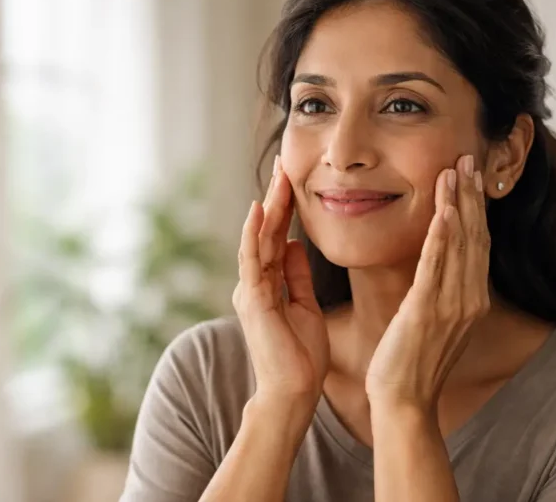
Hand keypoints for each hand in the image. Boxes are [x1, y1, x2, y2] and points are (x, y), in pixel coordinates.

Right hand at [233, 156, 328, 411]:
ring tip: (277, 176)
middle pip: (264, 230)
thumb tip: (294, 244)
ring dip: (267, 206)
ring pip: (258, 238)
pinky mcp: (253, 299)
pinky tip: (259, 210)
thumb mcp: (305, 306)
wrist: (293, 392)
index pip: (275, 236)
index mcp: (267, 284)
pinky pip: (252, 259)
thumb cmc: (301, 356)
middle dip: (275, 196)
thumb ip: (297, 276)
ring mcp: (251, 289)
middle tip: (284, 163)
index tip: (293, 178)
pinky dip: (253, 232)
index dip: (284, 206)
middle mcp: (254, 282)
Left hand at [365, 154, 490, 411]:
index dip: (476, 207)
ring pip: (459, 244)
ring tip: (455, 169)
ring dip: (458, 204)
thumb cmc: (412, 363)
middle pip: (475, 236)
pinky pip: (437, 266)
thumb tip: (437, 267)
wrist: (404, 402)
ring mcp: (452, 305)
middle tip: (469, 157)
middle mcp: (469, 299)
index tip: (471, 175)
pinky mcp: (428, 311)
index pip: (477, 243)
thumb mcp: (433, 321)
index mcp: (471, 300)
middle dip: (472, 195)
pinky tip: (445, 210)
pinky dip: (442, 236)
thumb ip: (440, 292)